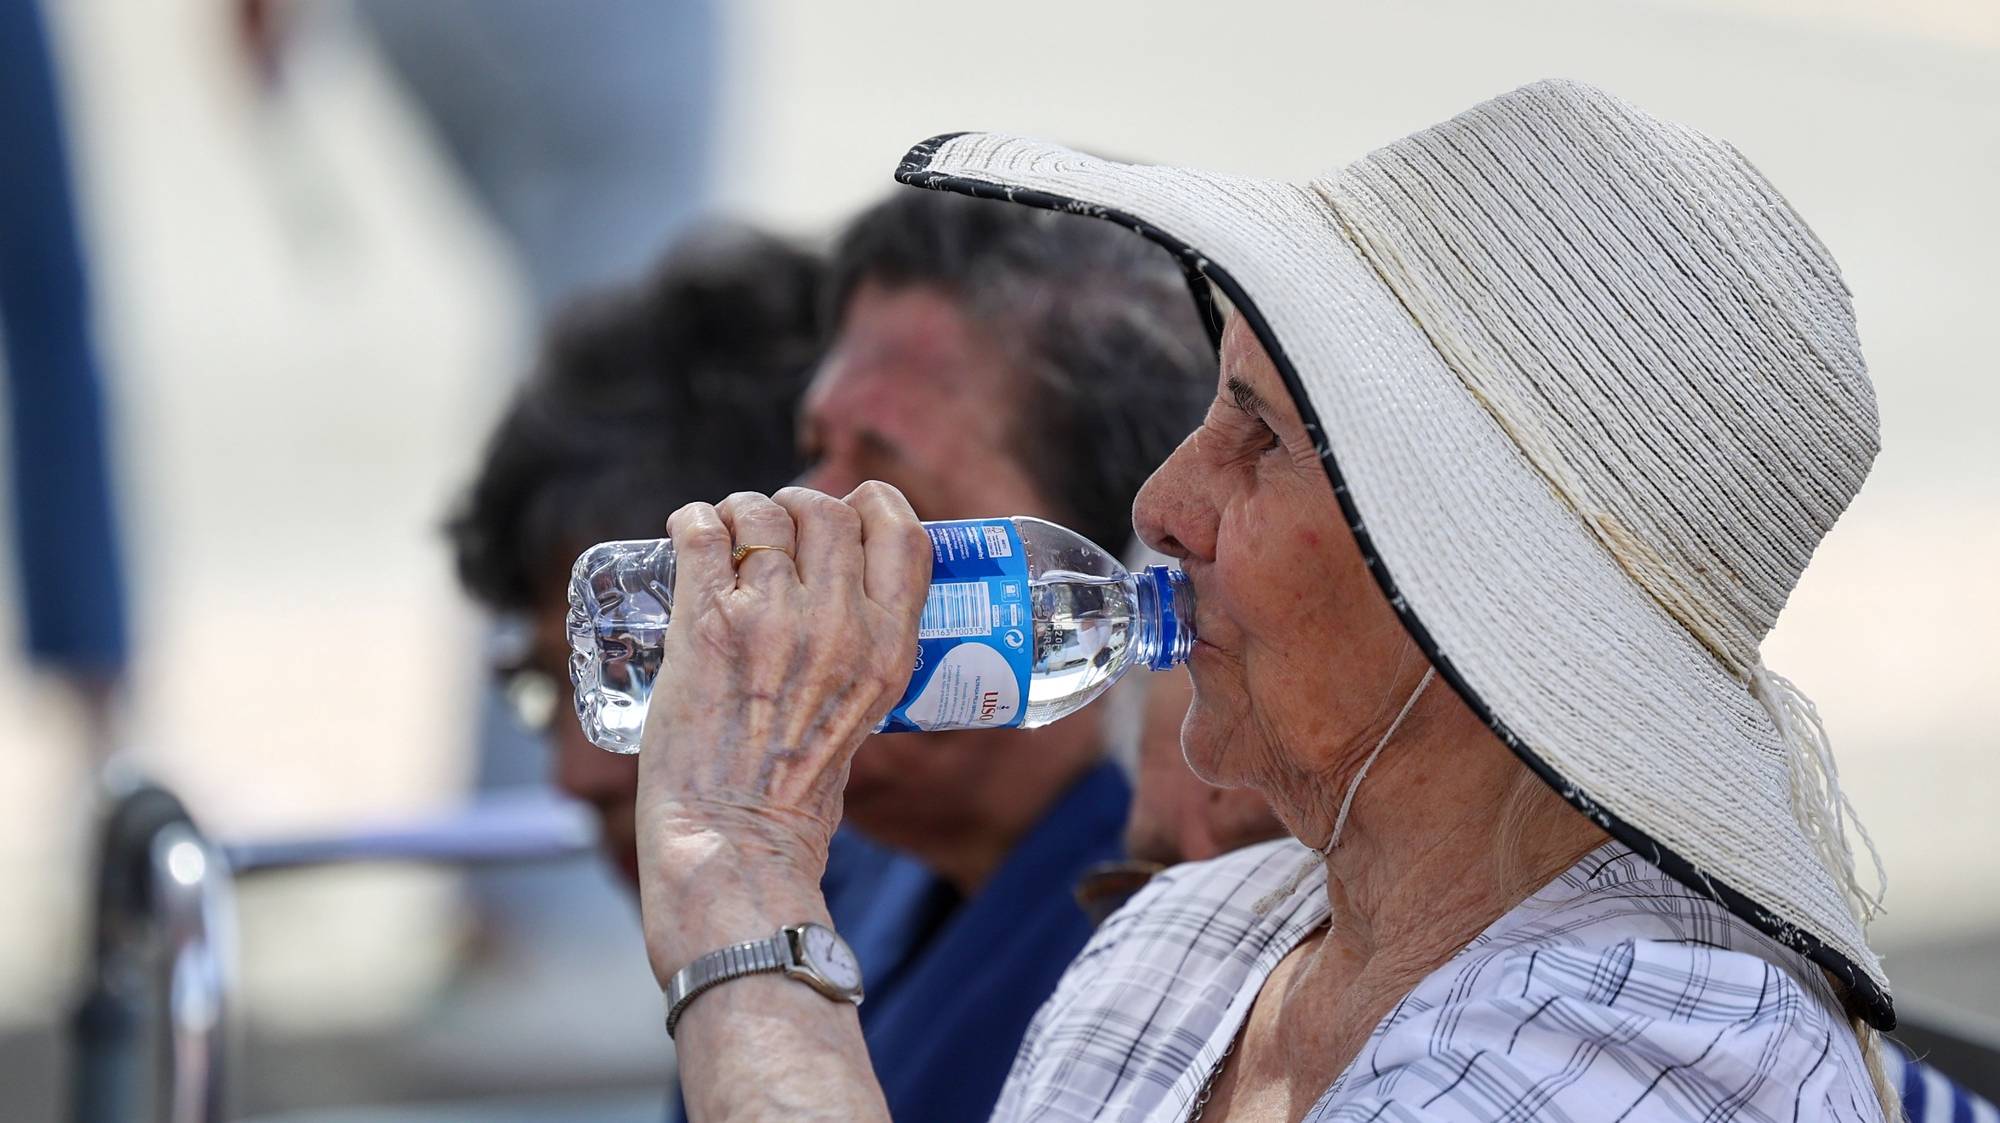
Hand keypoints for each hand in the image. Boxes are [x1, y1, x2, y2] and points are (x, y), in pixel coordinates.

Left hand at [634, 483, 930, 984]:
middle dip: (796, 508)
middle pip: (826, 510)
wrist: (733, 842)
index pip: (902, 532)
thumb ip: (864, 652)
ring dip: (739, 513)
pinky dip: (691, 521)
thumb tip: (840, 595)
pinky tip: (688, 535)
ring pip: (760, 512)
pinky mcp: (706, 623)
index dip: (872, 504)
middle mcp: (839, 624)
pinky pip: (701, 530)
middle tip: (772, 535)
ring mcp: (772, 619)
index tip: (848, 511)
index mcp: (890, 647)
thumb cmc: (795, 792)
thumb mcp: (868, 713)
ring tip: (725, 540)